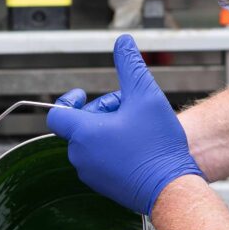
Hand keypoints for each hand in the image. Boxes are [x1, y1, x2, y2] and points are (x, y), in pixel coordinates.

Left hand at [46, 36, 202, 214]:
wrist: (171, 188)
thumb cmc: (157, 145)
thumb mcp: (145, 95)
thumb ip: (129, 65)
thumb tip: (123, 41)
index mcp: (83, 134)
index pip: (57, 114)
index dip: (68, 100)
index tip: (82, 94)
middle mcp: (81, 156)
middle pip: (79, 125)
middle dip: (100, 111)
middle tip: (127, 108)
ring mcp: (91, 174)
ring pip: (90, 142)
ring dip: (107, 129)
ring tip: (136, 127)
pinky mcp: (103, 186)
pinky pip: (99, 160)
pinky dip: (112, 148)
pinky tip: (137, 146)